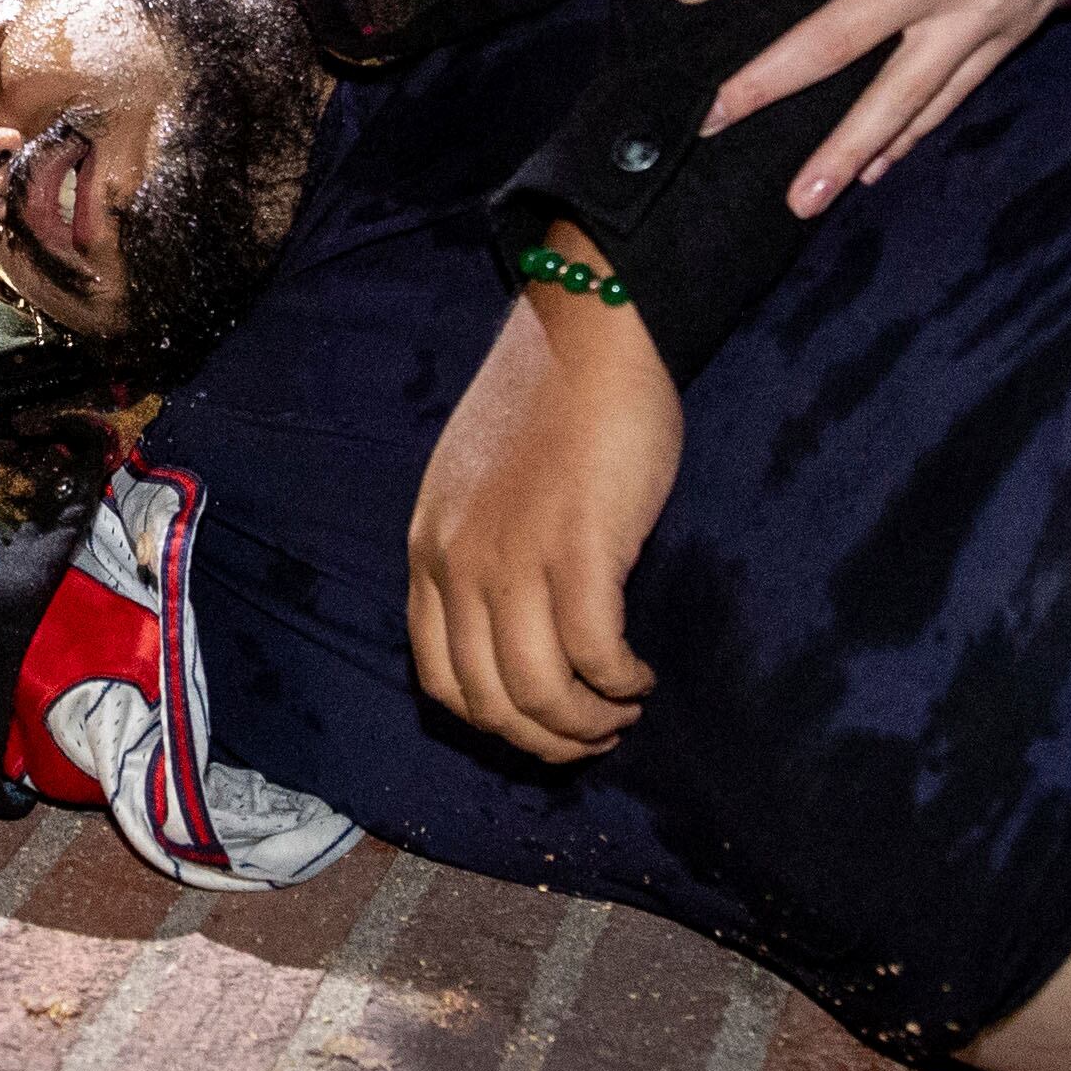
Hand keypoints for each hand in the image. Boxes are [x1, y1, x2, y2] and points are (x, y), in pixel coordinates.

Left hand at [406, 227, 679, 761]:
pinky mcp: (579, 549)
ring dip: (589, 725)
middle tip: (596, 738)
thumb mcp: (476, 486)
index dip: (496, 723)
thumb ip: (479, 552)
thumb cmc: (547, 402)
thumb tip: (513, 631)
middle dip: (548, 741)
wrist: (588, 329)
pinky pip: (594, 655)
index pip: (439, 681)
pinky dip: (620, 683)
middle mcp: (460, 564)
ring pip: (541, 694)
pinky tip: (640, 675)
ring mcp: (515, 558)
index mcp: (429, 551)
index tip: (541, 725)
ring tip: (624, 711)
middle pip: (491, 703)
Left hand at [669, 0, 1070, 213]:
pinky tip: (873, 171)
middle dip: (764, 85)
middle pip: (828, 43)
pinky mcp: (1004, 36)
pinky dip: (911, 136)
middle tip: (710, 120)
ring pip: (894, 96)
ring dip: (843, 150)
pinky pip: (949, 97)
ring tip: (801, 199)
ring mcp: (970, 16)